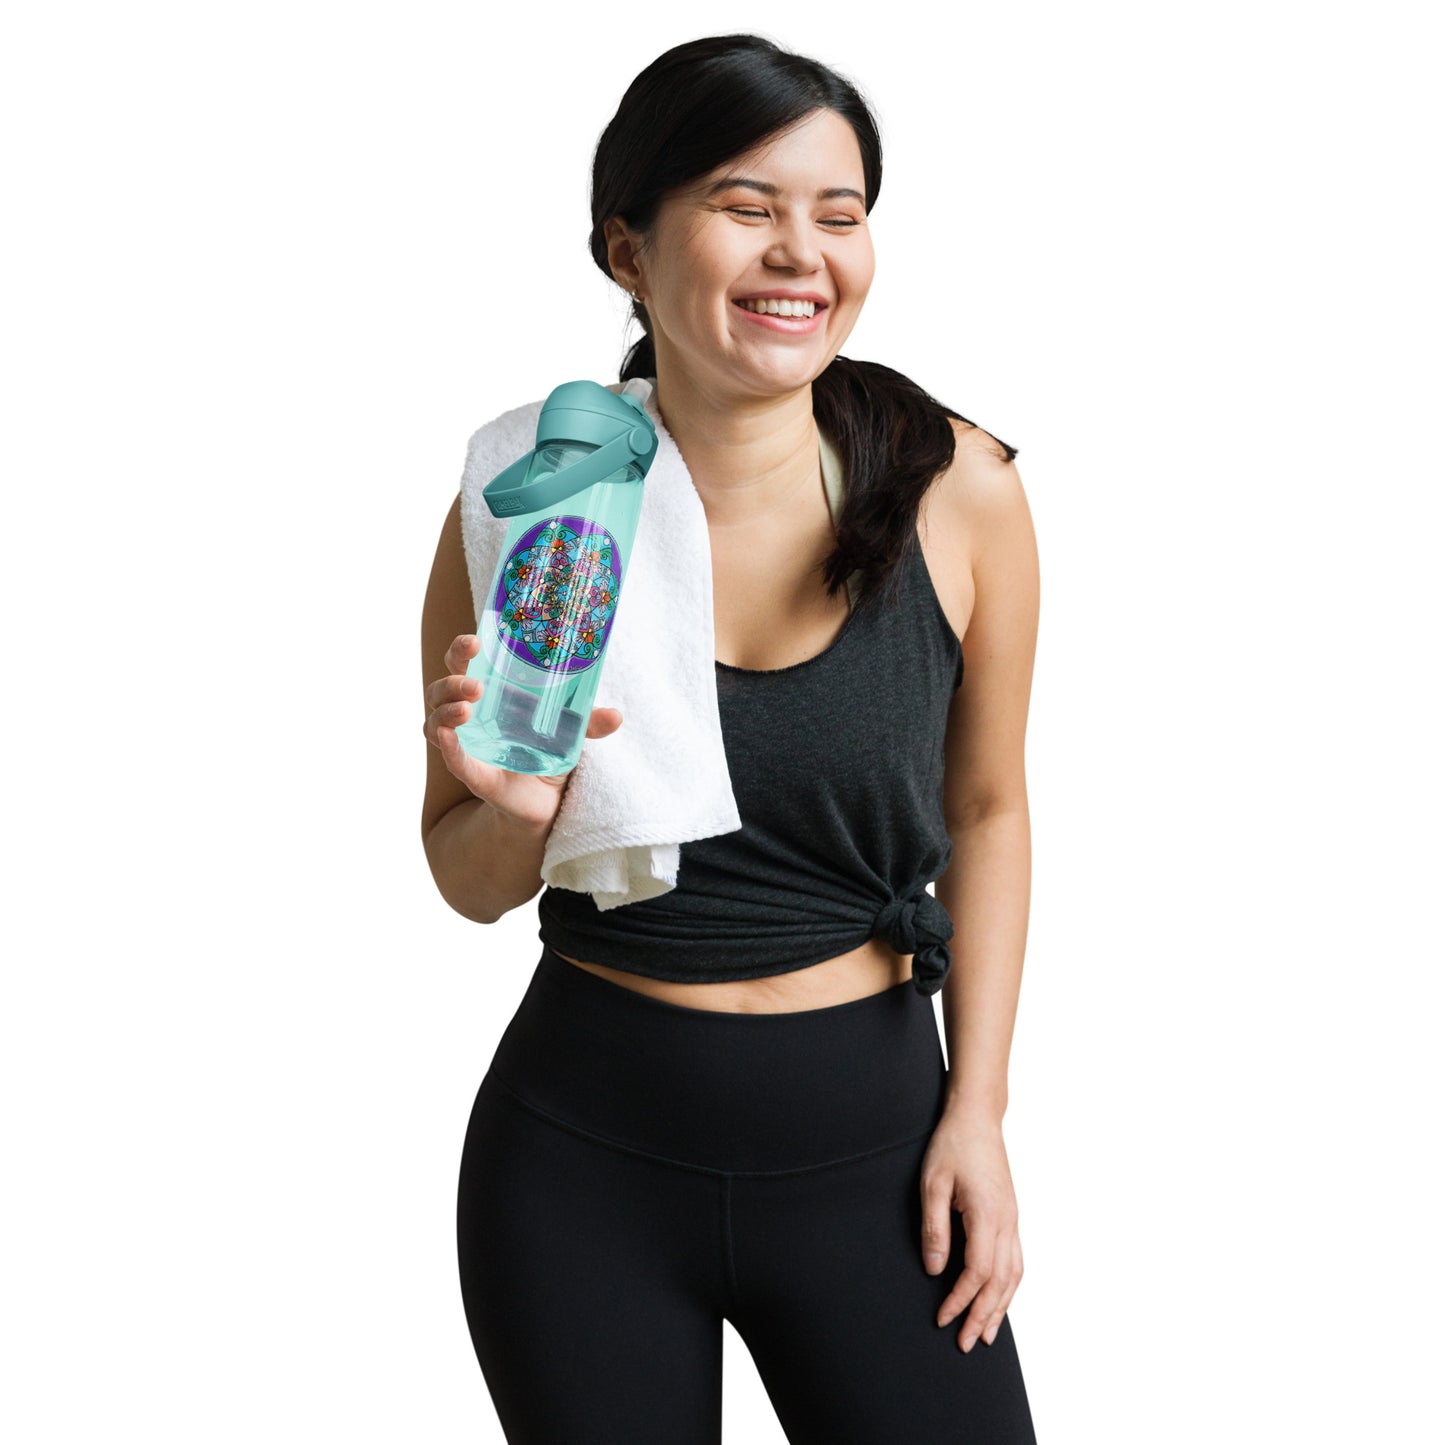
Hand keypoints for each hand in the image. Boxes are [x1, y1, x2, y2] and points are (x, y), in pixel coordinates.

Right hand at [422, 633, 623, 833]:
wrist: (548, 800)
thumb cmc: (550, 751)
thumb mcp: (573, 732)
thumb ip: (590, 722)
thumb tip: (616, 716)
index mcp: (491, 693)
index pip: (463, 662)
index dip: (462, 648)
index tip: (475, 641)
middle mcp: (471, 714)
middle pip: (441, 688)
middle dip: (454, 680)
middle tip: (477, 686)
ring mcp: (466, 743)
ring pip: (435, 720)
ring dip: (447, 711)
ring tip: (468, 710)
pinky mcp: (471, 773)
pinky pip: (450, 757)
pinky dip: (447, 746)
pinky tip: (449, 735)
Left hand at [920, 1107, 1024, 1352]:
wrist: (977, 1117)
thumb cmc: (952, 1145)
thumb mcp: (932, 1183)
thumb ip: (934, 1228)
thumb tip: (934, 1270)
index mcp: (987, 1215)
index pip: (977, 1272)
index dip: (960, 1300)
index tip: (942, 1319)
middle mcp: (1007, 1222)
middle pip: (1000, 1282)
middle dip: (982, 1315)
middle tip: (965, 1344)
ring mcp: (1013, 1219)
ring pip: (1014, 1275)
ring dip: (1000, 1307)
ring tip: (986, 1335)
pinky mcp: (1011, 1215)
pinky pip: (1016, 1260)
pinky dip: (1009, 1287)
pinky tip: (1000, 1298)